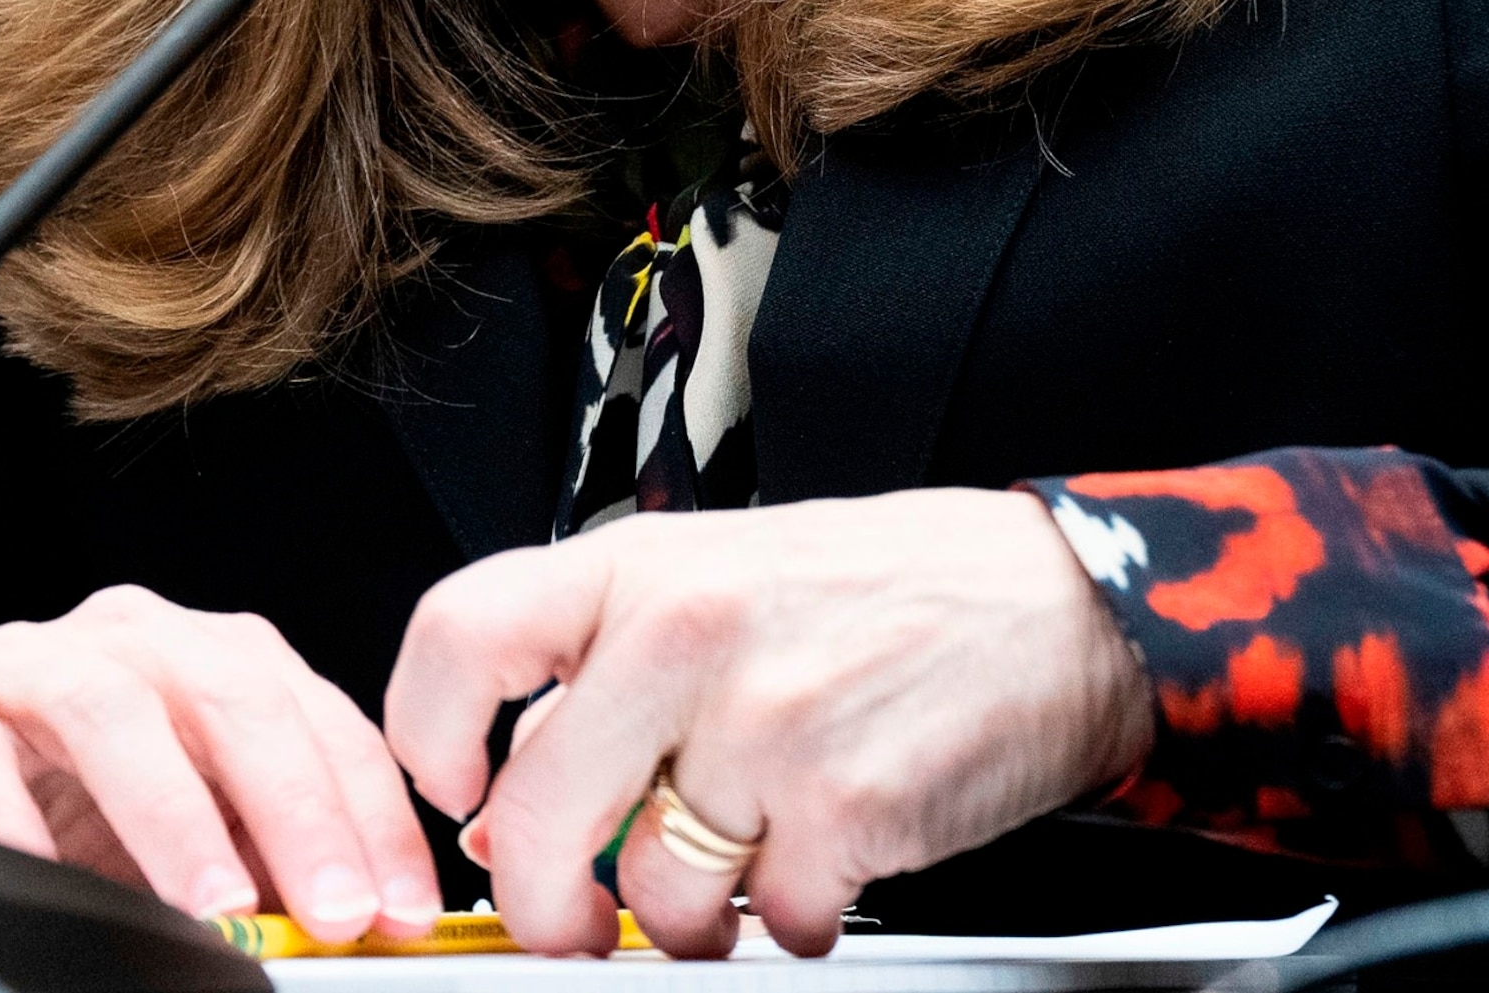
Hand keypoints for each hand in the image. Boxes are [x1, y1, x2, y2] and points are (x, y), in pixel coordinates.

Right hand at [0, 582, 441, 939]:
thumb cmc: (53, 796)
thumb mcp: (178, 827)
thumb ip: (256, 855)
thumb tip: (348, 925)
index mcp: (207, 660)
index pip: (316, 717)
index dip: (370, 812)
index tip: (401, 906)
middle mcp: (129, 642)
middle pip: (231, 692)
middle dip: (296, 807)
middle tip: (333, 909)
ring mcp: (24, 663)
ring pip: (110, 705)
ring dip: (171, 809)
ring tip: (212, 901)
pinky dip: (3, 810)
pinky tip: (38, 872)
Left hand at [382, 488, 1153, 956]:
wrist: (1062, 603)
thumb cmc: (897, 586)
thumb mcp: (729, 574)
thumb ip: (616, 661)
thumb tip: (510, 778)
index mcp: (646, 564)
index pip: (462, 634)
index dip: (427, 732)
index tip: (455, 788)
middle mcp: (689, 633)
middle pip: (532, 817)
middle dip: (547, 905)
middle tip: (579, 919)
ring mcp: (765, 724)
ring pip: (651, 894)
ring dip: (692, 917)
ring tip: (745, 866)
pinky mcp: (843, 808)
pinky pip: (768, 924)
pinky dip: (796, 918)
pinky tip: (830, 855)